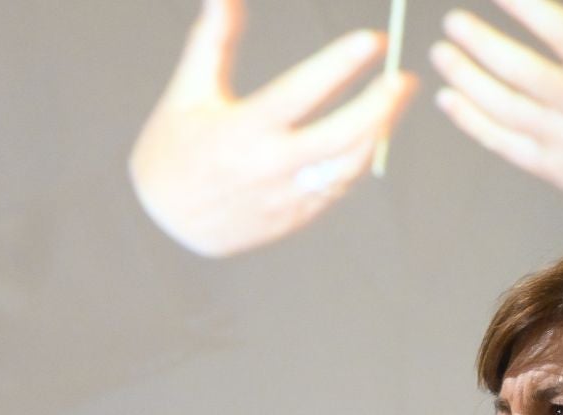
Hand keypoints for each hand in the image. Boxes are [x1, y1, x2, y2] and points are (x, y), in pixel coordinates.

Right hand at [131, 0, 415, 256]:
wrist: (159, 225)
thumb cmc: (173, 149)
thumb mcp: (186, 94)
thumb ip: (212, 42)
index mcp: (238, 133)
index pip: (298, 94)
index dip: (338, 65)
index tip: (372, 41)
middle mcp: (264, 169)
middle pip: (339, 138)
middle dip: (379, 107)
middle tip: (403, 80)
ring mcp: (281, 199)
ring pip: (346, 167)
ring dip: (376, 133)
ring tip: (393, 102)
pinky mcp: (290, 219)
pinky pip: (335, 190)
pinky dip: (354, 161)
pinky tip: (367, 135)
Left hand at [432, 0, 562, 204]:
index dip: (529, 9)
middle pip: (526, 73)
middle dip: (484, 45)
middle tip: (453, 21)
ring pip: (506, 109)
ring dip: (467, 79)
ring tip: (440, 52)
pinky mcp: (545, 163)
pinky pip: (500, 140)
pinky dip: (469, 119)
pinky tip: (446, 97)